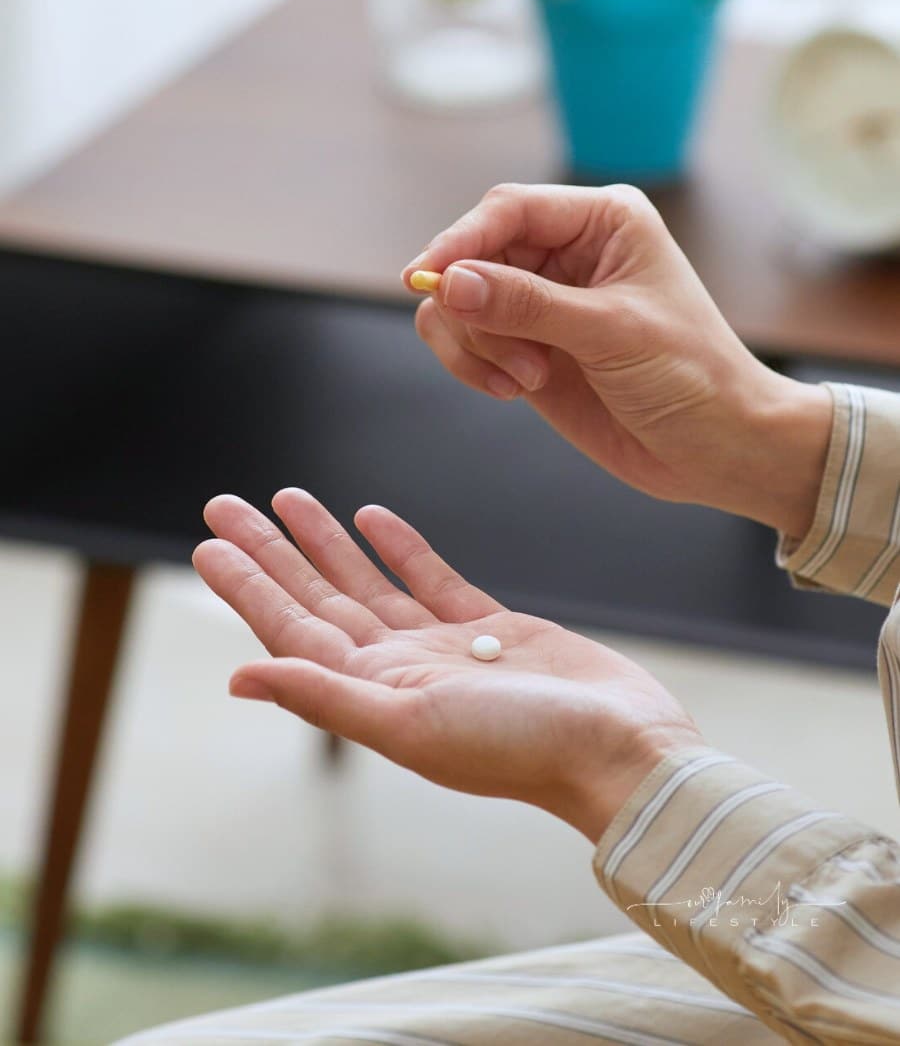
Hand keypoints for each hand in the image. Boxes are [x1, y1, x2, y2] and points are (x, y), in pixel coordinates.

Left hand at [194, 489, 701, 843]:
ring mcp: (443, 649)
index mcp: (372, 693)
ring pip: (368, 582)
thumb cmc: (520, 749)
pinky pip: (431, 579)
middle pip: (318, 597)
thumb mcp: (408, 725)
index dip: (249, 585)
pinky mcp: (491, 630)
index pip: (292, 628)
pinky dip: (400, 547)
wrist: (621, 750)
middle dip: (273, 551)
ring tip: (290, 497)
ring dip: (326, 542)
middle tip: (227, 502)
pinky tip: (372, 517)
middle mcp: (399, 670)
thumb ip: (324, 696)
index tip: (209, 542)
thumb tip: (238, 678)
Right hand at [404, 183, 831, 537]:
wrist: (717, 449)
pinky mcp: (526, 345)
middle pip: (472, 254)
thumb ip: (526, 304)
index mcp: (602, 221)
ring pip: (458, 300)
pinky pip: (465, 339)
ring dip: (477, 344)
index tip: (424, 279)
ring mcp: (543, 300)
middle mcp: (567, 251)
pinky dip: (473, 365)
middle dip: (473, 308)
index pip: (507, 209)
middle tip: (513, 359)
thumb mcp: (610, 332)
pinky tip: (516, 389)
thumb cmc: (691, 376)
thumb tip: (448, 283)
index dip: (460, 241)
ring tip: (527, 379)